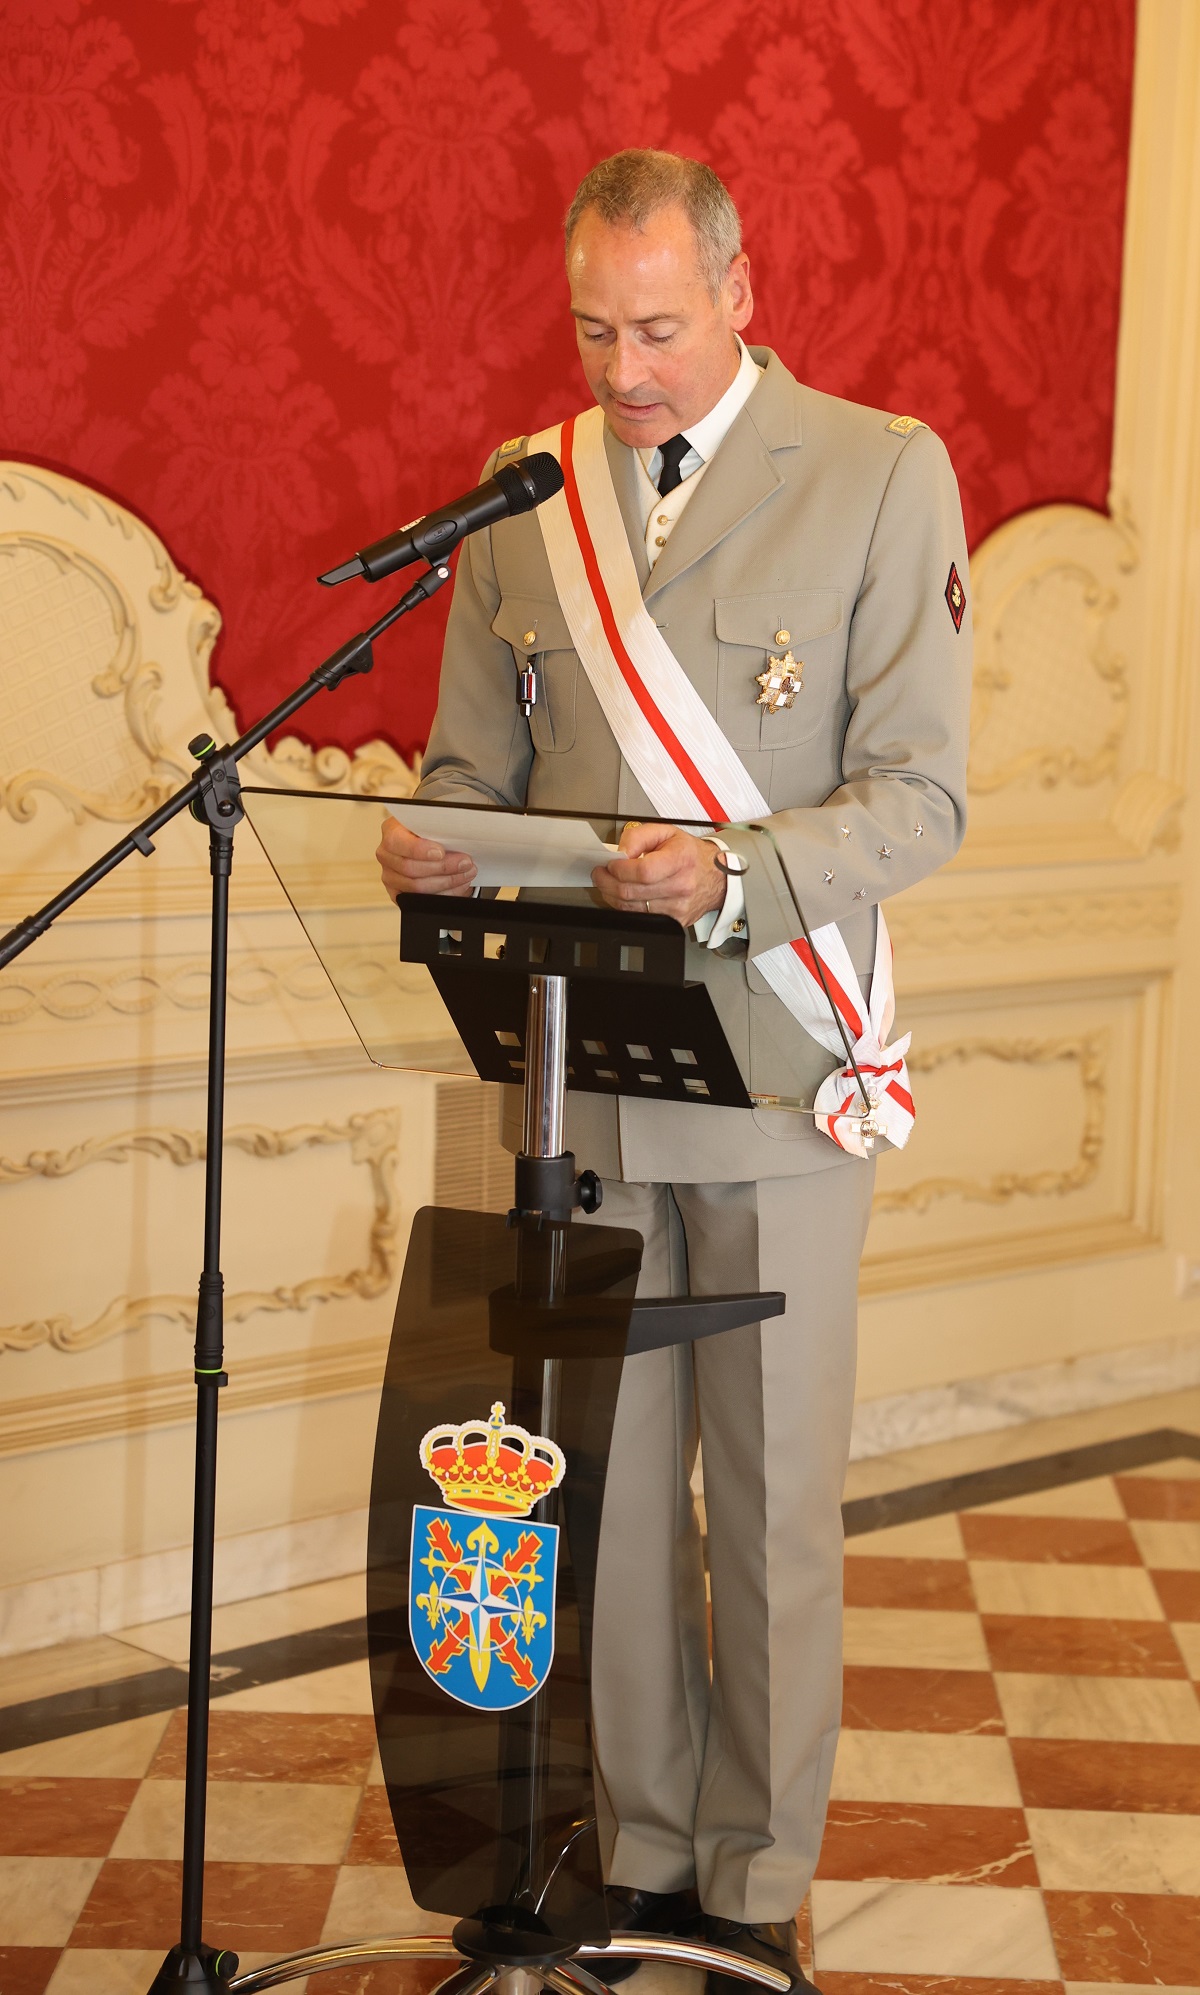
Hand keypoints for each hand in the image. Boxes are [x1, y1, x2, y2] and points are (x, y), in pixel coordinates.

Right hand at [376, 815, 476, 899]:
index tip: (441, 852)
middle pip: (410, 868)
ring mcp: (391, 876)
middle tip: (464, 863)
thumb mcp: (432, 824)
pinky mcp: (399, 893)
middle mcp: (387, 855)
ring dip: (447, 882)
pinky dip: (444, 894)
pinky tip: (457, 886)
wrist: (426, 843)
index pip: (398, 842)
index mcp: (391, 831)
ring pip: (416, 887)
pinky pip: (420, 900)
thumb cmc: (428, 832)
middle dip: (443, 867)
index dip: (420, 850)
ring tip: (465, 874)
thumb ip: (438, 830)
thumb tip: (457, 840)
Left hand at [591, 821, 725, 927]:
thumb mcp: (667, 832)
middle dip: (607, 882)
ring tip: (609, 882)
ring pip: (631, 908)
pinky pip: (640, 917)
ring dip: (612, 895)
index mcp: (681, 860)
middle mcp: (681, 886)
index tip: (610, 864)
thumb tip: (619, 852)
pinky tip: (624, 895)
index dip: (620, 869)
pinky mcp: (674, 922)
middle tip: (601, 873)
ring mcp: (678, 908)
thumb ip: (639, 836)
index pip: (643, 871)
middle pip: (632, 892)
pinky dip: (626, 906)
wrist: (717, 878)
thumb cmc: (691, 855)